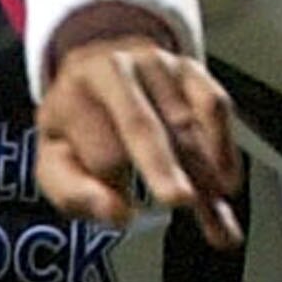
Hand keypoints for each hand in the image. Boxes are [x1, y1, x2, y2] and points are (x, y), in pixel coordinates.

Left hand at [37, 8, 242, 249]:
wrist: (93, 71)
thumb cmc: (76, 126)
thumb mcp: (55, 161)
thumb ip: (75, 193)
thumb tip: (117, 214)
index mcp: (74, 92)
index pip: (99, 146)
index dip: (112, 183)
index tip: (125, 213)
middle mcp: (116, 69)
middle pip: (140, 124)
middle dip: (162, 165)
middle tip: (180, 199)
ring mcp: (156, 65)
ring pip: (184, 123)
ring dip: (203, 172)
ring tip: (216, 216)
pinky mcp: (189, 69)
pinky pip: (213, 105)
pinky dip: (223, 146)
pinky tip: (226, 181)